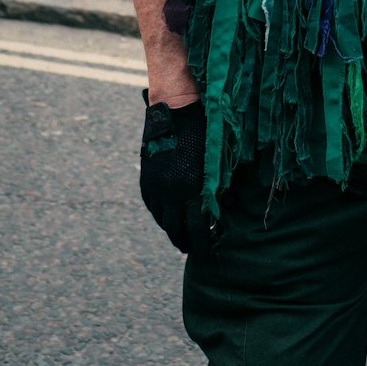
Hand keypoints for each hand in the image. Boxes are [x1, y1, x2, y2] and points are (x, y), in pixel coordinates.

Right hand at [138, 91, 214, 256]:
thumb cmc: (204, 131)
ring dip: (171, 230)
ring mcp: (156, 186)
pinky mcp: (147, 178)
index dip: (202, 244)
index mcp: (192, 188)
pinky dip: (159, 214)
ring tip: (179, 237)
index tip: (206, 256)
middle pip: (176, 228)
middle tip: (191, 250)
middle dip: (185, 242)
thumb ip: (214, 187)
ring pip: (161, 219)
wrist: (176, 110)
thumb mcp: (214, 162)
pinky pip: (151, 205)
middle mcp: (171, 191)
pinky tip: (166, 218)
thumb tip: (219, 209)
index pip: (197, 227)